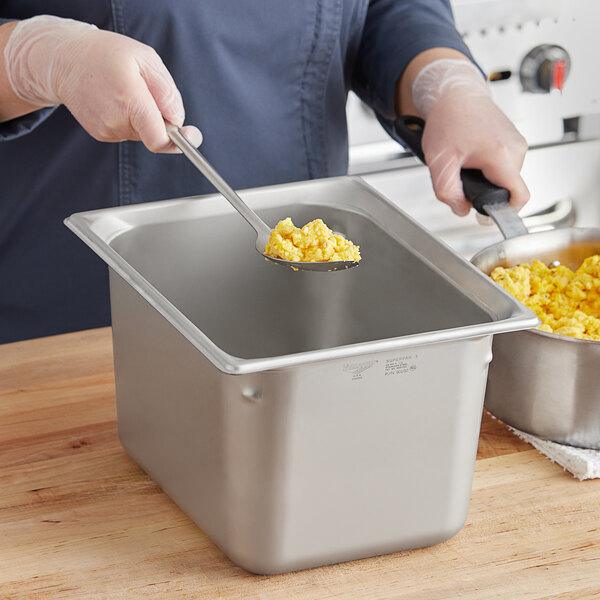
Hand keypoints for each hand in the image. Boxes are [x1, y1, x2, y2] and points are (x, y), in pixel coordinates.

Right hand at [4, 15, 201, 152]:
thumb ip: (168, 92)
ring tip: (127, 91)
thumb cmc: (107, 54)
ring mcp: (107, 130)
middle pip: (155, 135)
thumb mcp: (146, 59)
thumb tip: (179, 120)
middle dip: (161, 119)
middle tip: (148, 92)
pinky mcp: (101, 134)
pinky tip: (117, 100)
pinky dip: (131, 119)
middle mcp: (116, 121)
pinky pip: (129, 132)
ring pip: (142, 134)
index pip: (159, 140)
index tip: (189, 135)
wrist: (64, 60)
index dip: (178, 141)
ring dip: (144, 117)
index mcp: (130, 101)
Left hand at [412, 59, 528, 215]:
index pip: (519, 196)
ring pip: (505, 178)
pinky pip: (504, 166)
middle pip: (507, 188)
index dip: (505, 212)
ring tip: (466, 162)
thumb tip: (462, 210)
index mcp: (501, 155)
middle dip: (484, 191)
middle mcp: (516, 148)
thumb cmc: (447, 120)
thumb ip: (448, 191)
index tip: (488, 216)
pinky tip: (472, 156)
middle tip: (462, 177)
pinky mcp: (514, 140)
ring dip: (485, 179)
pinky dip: (488, 168)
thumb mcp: (439, 161)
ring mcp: (517, 143)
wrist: (454, 94)